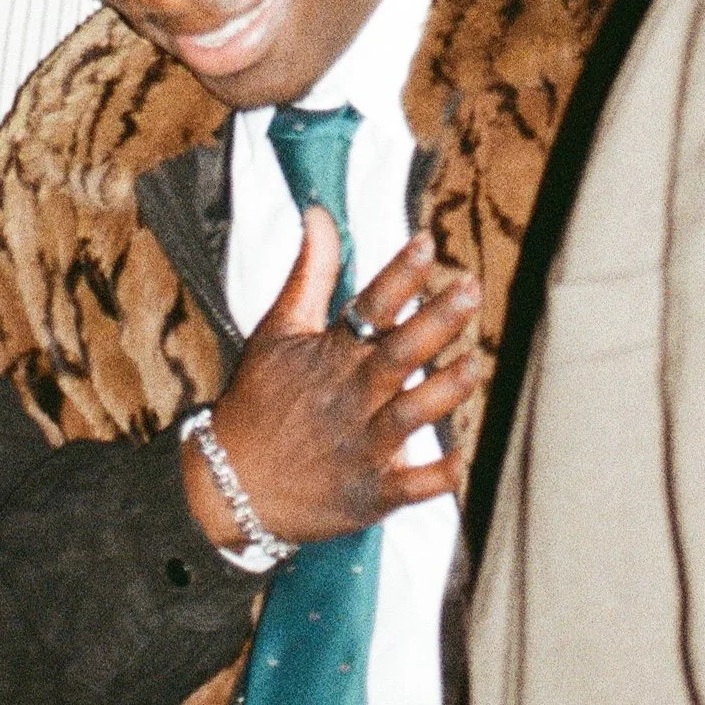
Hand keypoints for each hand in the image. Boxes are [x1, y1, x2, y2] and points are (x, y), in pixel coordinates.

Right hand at [191, 213, 483, 549]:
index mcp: (331, 354)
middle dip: (435, 322)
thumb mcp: (278, 331)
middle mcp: (350, 396)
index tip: (427, 242)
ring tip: (473, 364)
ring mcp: (361, 446)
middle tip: (469, 289)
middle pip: (398, 354)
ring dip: (442, 391)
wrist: (231, 486)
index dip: (399, 274)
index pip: (370, 305)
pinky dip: (436, 476)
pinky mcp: (370, 492)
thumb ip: (310, 273)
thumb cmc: (260, 399)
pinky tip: (463, 461)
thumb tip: (319, 212)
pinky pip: (409, 486)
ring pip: (410, 416)